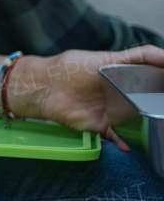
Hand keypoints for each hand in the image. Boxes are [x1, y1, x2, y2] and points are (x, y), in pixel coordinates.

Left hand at [9, 45, 163, 150]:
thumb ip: (139, 56)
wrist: (47, 85)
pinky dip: (127, 143)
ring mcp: (115, 113)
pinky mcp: (103, 126)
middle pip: (149, 108)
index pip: (156, 87)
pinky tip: (131, 145)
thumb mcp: (109, 57)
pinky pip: (120, 138)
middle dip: (159, 114)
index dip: (163, 92)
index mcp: (130, 79)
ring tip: (158, 134)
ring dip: (148, 132)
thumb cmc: (75, 67)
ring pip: (139, 126)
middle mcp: (125, 98)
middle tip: (163, 116)